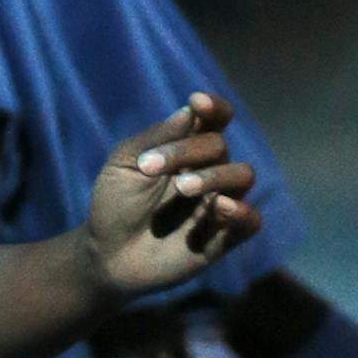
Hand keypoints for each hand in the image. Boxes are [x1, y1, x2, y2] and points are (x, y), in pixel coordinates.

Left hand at [84, 92, 261, 301]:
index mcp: (185, 148)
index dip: (213, 107)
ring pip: (243, 175)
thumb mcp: (123, 164)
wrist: (106, 254)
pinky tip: (221, 208)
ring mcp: (218, 203)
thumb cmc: (114, 204)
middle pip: (219, 146)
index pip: (214, 120)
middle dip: (187, 150)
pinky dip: (243, 211)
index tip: (196, 102)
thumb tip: (190, 110)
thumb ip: (157, 137)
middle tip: (149, 169)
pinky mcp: (224, 237)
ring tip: (183, 188)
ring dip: (215, 176)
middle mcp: (208, 171)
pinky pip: (252, 220)